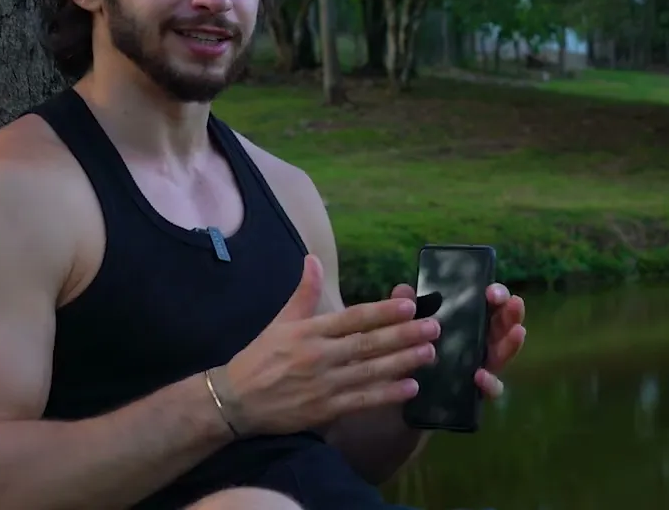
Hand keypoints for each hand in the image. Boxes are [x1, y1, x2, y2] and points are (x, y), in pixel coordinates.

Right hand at [219, 255, 439, 436]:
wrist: (234, 401)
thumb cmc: (259, 358)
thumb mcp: (279, 322)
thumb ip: (302, 293)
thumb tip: (312, 259)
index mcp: (309, 331)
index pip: (353, 318)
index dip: (383, 312)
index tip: (409, 305)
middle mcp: (319, 356)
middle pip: (368, 344)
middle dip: (404, 335)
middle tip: (434, 328)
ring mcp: (324, 384)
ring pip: (370, 371)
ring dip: (402, 363)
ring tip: (429, 353)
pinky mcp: (325, 410)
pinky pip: (362, 401)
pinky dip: (387, 395)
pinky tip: (410, 388)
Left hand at [389, 281, 525, 399]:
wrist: (397, 409)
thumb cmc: (407, 363)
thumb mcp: (403, 337)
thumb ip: (403, 313)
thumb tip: (402, 289)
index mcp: (464, 324)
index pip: (486, 304)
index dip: (494, 294)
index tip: (489, 290)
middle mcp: (477, 344)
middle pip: (502, 325)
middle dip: (511, 312)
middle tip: (514, 303)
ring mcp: (480, 368)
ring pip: (503, 353)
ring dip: (512, 342)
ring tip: (518, 332)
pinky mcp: (475, 395)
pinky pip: (489, 389)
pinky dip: (489, 382)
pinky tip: (480, 375)